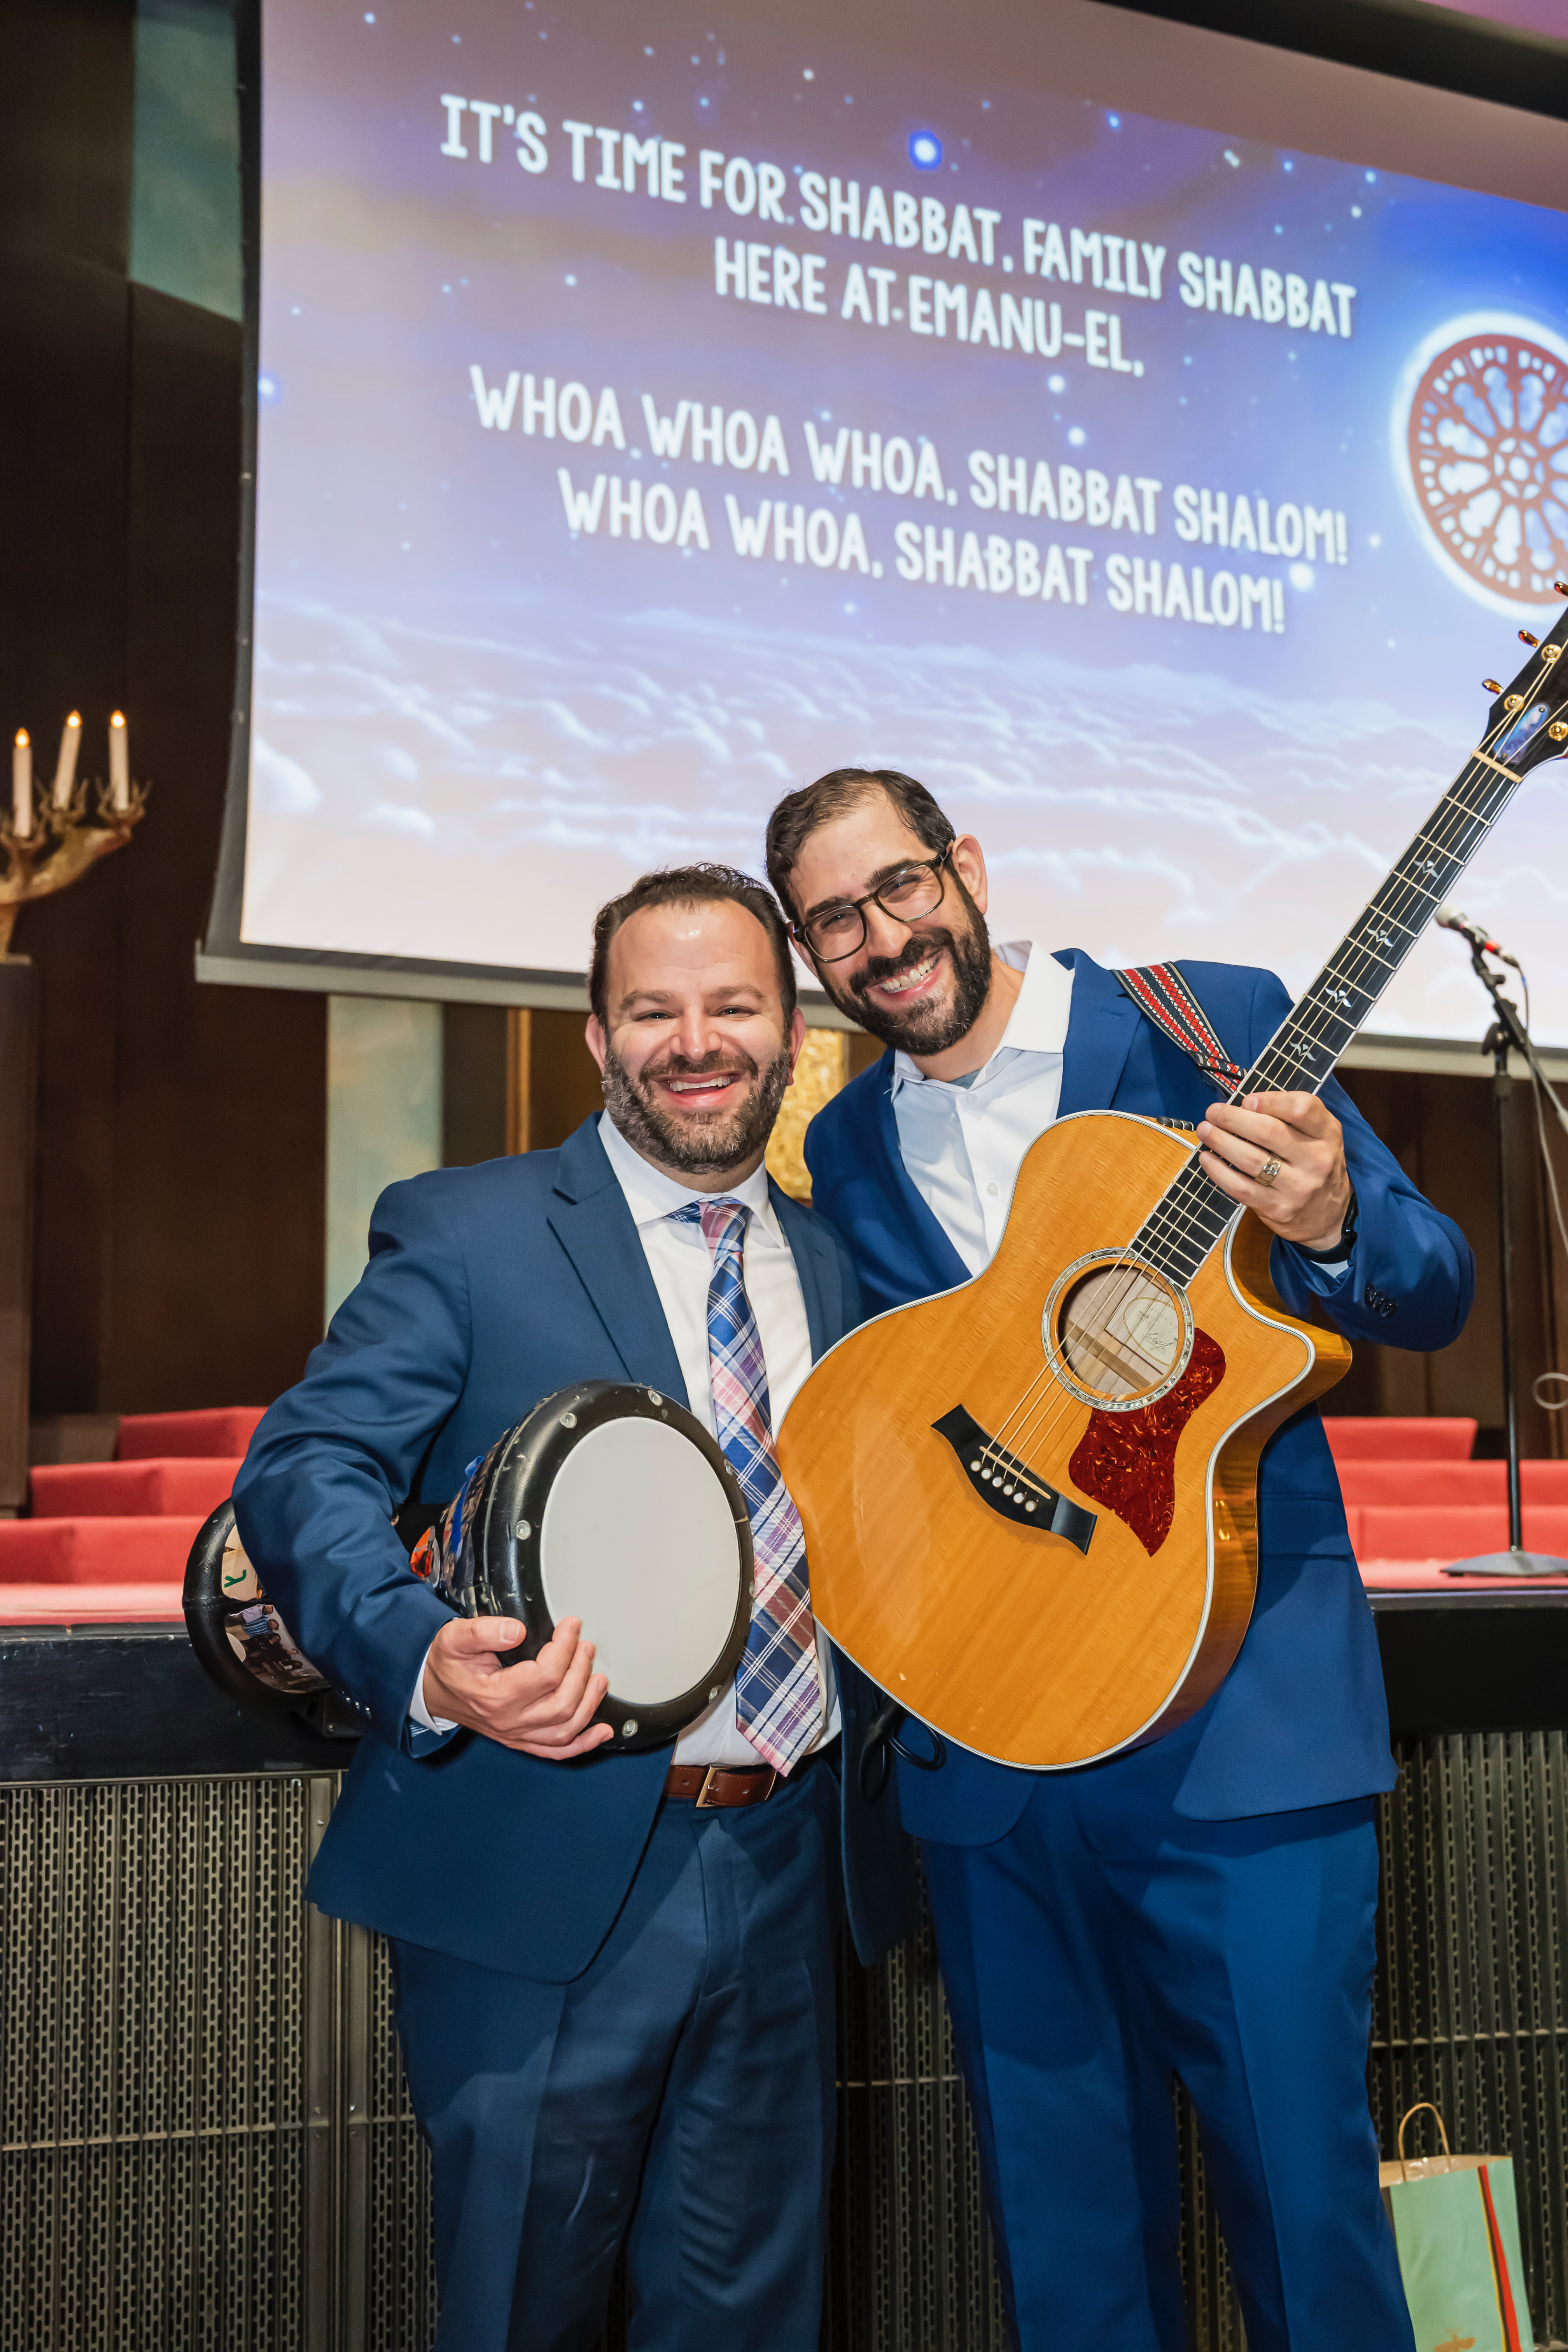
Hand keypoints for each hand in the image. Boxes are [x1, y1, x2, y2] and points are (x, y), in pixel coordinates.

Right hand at [421, 1614, 611, 1759]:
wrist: (431, 1689)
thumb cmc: (445, 1664)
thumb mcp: (454, 1637)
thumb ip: (483, 1631)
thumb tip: (517, 1631)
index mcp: (494, 1696)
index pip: (545, 1675)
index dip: (565, 1647)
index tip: (571, 1625)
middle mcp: (508, 1721)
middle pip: (561, 1703)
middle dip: (581, 1671)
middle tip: (585, 1646)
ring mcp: (515, 1734)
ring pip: (565, 1729)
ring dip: (589, 1704)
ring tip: (599, 1678)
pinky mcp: (520, 1739)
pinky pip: (556, 1750)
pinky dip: (583, 1744)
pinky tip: (602, 1731)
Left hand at [1196, 1091, 1351, 1252]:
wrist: (1330, 1217)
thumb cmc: (1315, 1165)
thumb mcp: (1318, 1136)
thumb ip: (1290, 1117)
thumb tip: (1245, 1105)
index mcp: (1327, 1133)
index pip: (1301, 1108)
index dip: (1270, 1101)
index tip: (1246, 1100)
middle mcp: (1316, 1159)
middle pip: (1268, 1132)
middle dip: (1233, 1119)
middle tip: (1213, 1112)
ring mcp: (1298, 1187)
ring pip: (1251, 1159)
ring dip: (1221, 1141)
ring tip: (1205, 1130)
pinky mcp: (1278, 1208)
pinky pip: (1241, 1187)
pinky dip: (1219, 1171)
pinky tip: (1207, 1159)